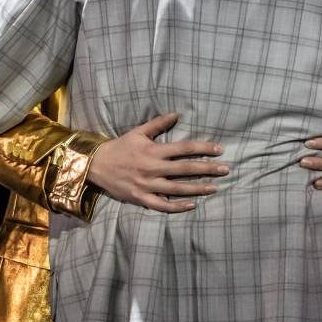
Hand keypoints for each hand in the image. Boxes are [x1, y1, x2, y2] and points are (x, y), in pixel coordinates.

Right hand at [88, 113, 228, 212]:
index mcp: (154, 151)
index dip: (203, 148)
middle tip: (226, 169)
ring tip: (215, 188)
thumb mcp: (137, 132)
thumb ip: (158, 124)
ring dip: (197, 188)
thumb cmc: (119, 147)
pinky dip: (177, 206)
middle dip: (207, 169)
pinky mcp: (141, 198)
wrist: (95, 165)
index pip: (185, 148)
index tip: (220, 150)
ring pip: (177, 188)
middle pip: (186, 169)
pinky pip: (161, 205)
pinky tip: (191, 205)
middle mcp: (153, 168)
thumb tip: (177, 114)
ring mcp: (147, 185)